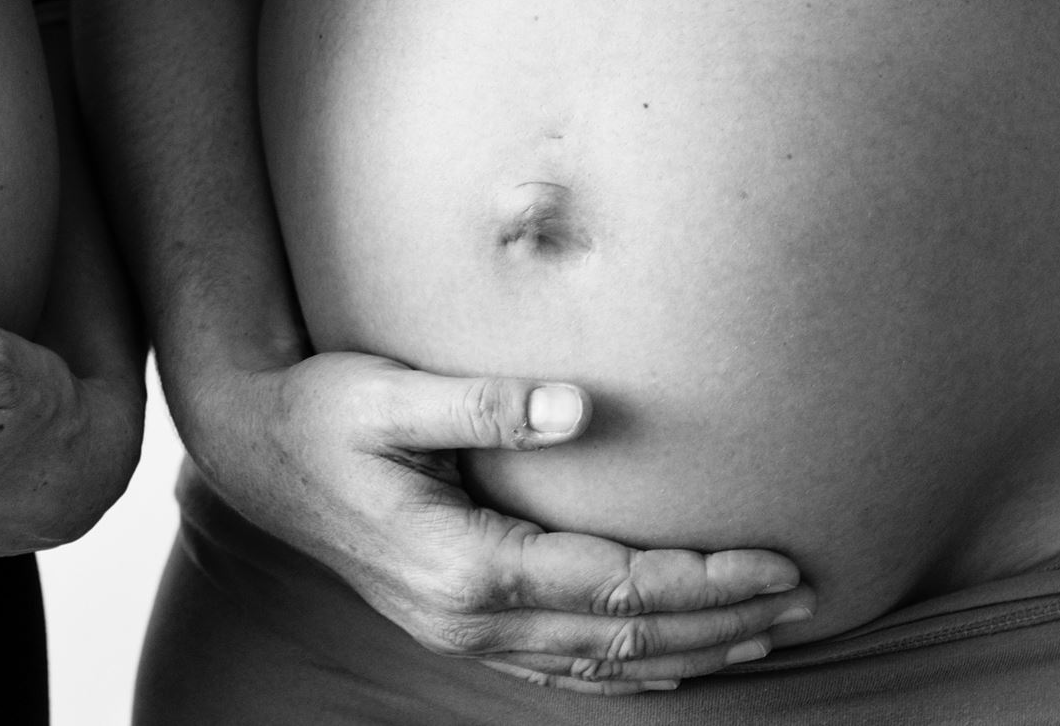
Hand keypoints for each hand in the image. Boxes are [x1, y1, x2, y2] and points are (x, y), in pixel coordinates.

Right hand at [187, 351, 811, 694]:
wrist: (251, 450)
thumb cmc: (319, 411)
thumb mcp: (389, 393)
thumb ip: (483, 403)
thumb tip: (578, 407)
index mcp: (462, 564)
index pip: (616, 584)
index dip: (705, 578)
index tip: (781, 561)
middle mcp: (466, 617)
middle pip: (623, 636)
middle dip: (721, 619)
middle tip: (808, 597)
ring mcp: (458, 631)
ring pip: (599, 661)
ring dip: (688, 649)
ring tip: (767, 632)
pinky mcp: (453, 624)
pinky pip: (558, 664)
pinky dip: (627, 667)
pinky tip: (668, 658)